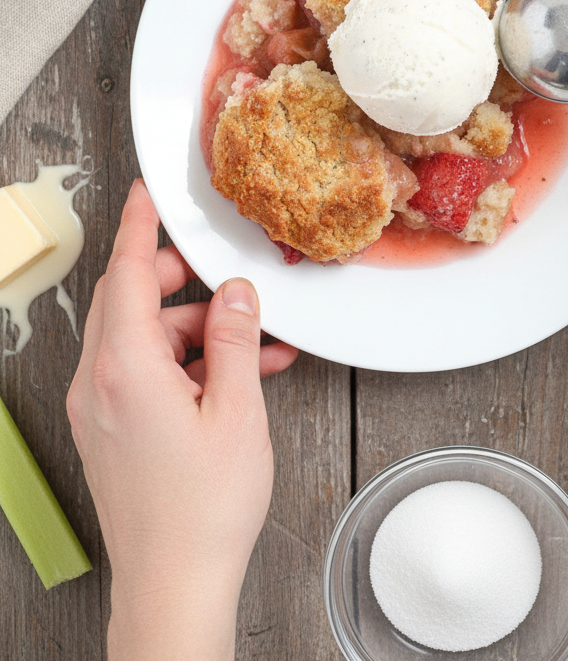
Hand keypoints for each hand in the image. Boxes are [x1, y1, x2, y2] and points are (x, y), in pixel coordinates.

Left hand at [66, 180, 297, 660]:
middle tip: (229, 280)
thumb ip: (236, 340)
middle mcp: (101, 383)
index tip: (147, 193)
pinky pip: (143, 373)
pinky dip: (186, 364)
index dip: (139, 226)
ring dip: (197, 330)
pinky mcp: (112, 431)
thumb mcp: (237, 411)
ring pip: (143, 337)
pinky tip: (238, 376)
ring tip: (256, 346)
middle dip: (182, 283)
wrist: (174, 585)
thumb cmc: (202, 510)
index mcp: (126, 368)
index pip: (125, 272)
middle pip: (131, 300)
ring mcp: (102, 409)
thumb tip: (236, 293)